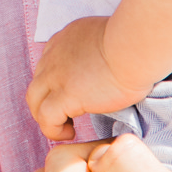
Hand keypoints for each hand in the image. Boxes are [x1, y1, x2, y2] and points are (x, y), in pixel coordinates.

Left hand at [26, 16, 153, 140]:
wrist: (136, 45)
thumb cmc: (136, 42)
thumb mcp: (108, 38)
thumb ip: (99, 50)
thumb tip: (109, 65)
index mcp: (66, 38)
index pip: (49, 63)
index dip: (56, 82)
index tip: (72, 94)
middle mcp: (56, 54)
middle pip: (38, 82)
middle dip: (46, 100)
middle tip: (66, 114)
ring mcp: (57, 74)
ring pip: (34, 99)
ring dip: (45, 116)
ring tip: (66, 127)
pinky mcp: (66, 95)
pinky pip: (46, 118)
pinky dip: (53, 129)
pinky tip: (70, 133)